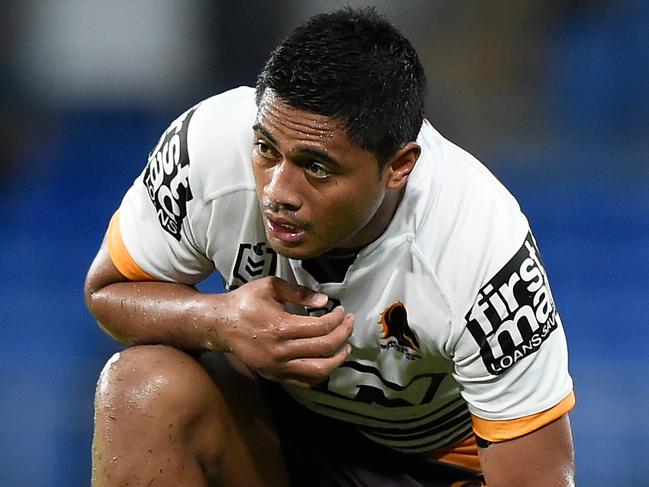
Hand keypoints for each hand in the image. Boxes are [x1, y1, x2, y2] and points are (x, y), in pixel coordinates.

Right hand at [207, 277, 353, 387]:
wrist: (220, 325)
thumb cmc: (245, 301)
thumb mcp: (269, 286)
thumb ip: (298, 292)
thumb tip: (324, 301)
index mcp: (280, 327)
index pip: (321, 327)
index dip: (337, 319)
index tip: (342, 311)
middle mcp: (280, 351)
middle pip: (324, 347)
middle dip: (344, 335)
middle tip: (349, 324)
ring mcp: (277, 367)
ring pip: (318, 371)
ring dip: (338, 359)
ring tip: (346, 348)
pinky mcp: (274, 375)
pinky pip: (304, 382)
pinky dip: (320, 375)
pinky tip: (328, 362)